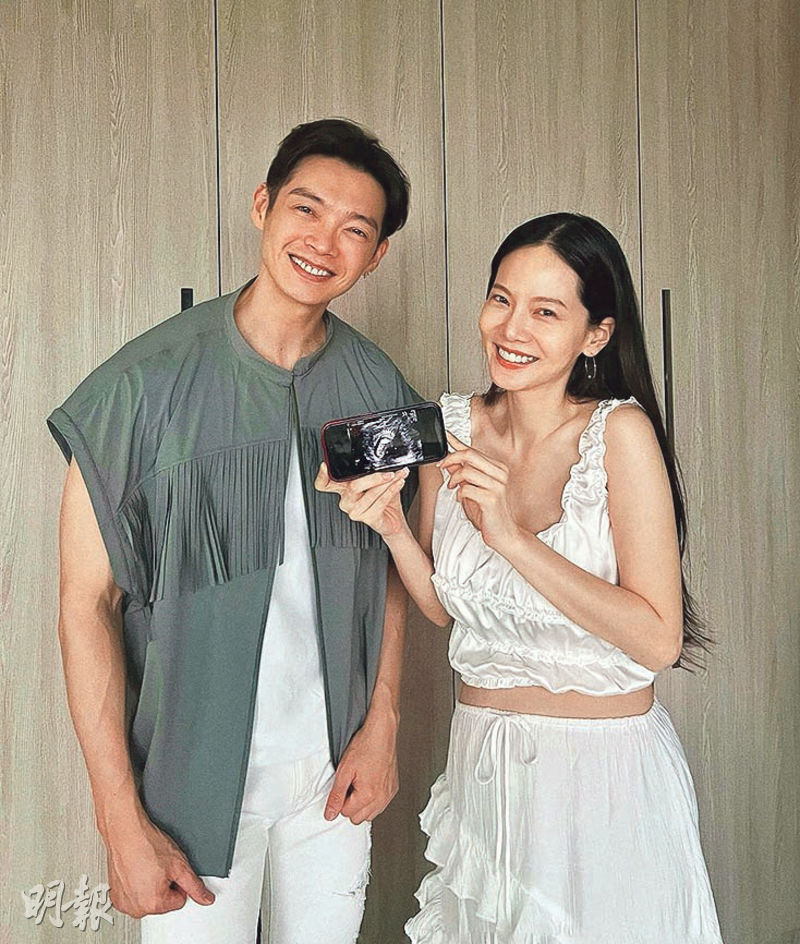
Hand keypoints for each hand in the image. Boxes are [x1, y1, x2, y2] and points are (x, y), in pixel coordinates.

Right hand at [104, 804, 214, 917]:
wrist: (126, 832)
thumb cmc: (148, 844)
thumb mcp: (180, 865)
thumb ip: (195, 886)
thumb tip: (206, 899)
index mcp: (154, 904)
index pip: (179, 900)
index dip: (178, 882)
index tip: (171, 870)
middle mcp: (137, 908)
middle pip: (163, 902)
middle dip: (164, 885)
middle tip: (159, 867)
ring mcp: (124, 903)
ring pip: (148, 899)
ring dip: (150, 886)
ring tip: (147, 867)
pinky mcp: (115, 896)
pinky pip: (133, 896)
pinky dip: (136, 885)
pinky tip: (137, 870)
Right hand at [314, 462, 409, 538]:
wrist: (393, 520)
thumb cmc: (384, 500)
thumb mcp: (375, 482)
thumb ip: (371, 471)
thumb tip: (381, 459)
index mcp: (344, 489)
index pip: (324, 484)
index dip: (322, 476)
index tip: (325, 466)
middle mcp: (346, 501)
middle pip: (353, 486)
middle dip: (374, 477)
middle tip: (388, 472)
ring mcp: (355, 511)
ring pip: (370, 493)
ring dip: (388, 483)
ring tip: (398, 476)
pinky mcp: (367, 518)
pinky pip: (380, 502)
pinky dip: (392, 490)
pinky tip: (398, 483)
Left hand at [323, 710, 398, 825]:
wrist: (382, 732)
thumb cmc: (365, 746)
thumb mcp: (344, 771)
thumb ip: (336, 796)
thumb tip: (330, 814)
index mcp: (368, 795)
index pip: (346, 814)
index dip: (340, 800)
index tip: (342, 786)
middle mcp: (381, 798)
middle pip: (358, 818)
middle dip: (351, 805)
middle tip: (349, 785)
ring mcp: (388, 794)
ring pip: (370, 814)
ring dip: (362, 805)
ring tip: (359, 784)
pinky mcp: (393, 789)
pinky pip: (381, 805)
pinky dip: (373, 799)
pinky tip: (369, 784)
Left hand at [438, 431, 521, 550]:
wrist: (503, 534)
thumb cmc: (489, 513)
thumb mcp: (472, 488)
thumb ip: (462, 473)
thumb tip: (449, 460)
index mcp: (497, 468)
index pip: (473, 450)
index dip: (456, 441)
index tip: (445, 435)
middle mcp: (499, 473)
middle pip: (469, 454)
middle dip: (450, 458)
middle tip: (442, 466)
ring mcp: (497, 485)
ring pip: (466, 471)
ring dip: (454, 480)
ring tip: (454, 488)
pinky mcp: (492, 498)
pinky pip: (467, 489)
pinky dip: (460, 494)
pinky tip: (462, 499)